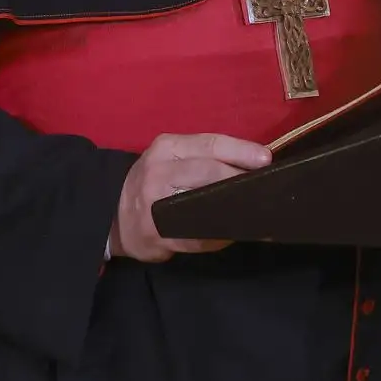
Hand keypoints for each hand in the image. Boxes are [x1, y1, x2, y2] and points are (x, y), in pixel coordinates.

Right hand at [110, 133, 271, 262]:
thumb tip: (254, 165)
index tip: (266, 159)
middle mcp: (159, 170)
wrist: (114, 214)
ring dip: (232, 210)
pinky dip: (217, 236)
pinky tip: (231, 234)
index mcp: (166, 147)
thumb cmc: (154, 181)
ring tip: (256, 212)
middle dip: (239, 178)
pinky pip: (196, 236)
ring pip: (203, 204)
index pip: (210, 144)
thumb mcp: (171, 158)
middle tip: (265, 187)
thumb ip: (204, 157)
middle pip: (209, 171)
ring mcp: (155, 204)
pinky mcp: (156, 233)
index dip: (241, 150)